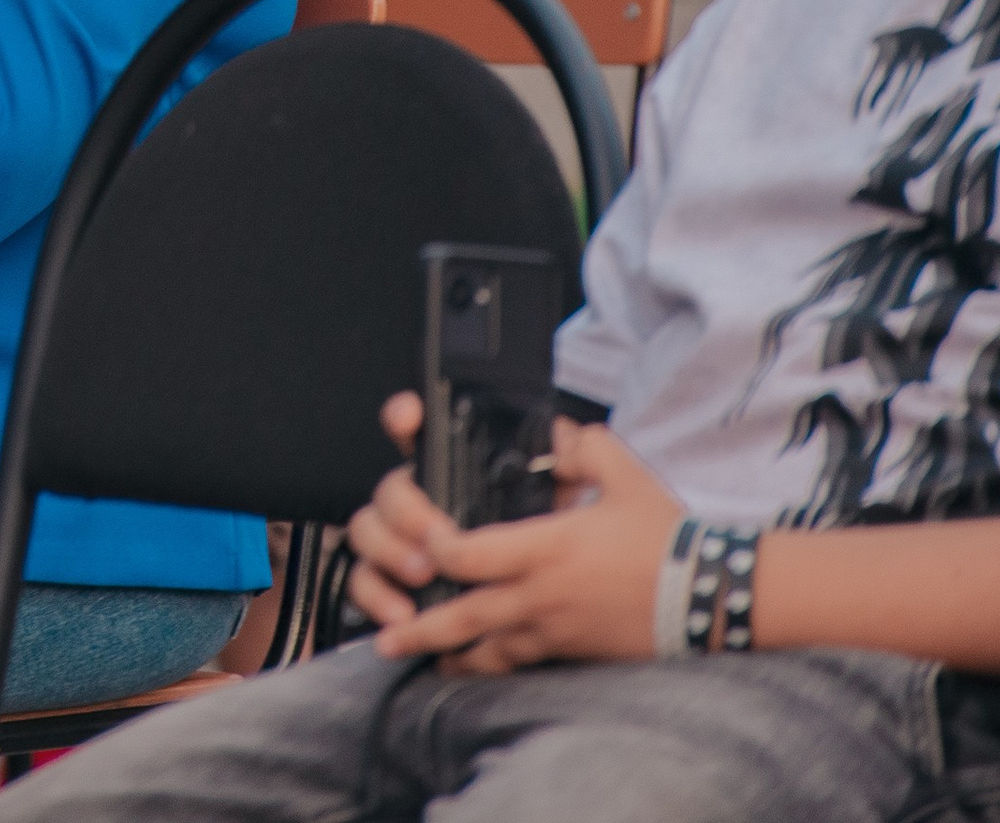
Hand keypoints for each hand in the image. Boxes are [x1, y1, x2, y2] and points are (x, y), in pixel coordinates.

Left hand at [347, 393, 680, 674]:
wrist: (712, 597)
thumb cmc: (665, 536)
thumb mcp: (623, 471)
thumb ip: (580, 443)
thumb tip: (555, 431)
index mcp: (547, 546)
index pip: (471, 556)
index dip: (437, 551)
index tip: (421, 543)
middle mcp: (542, 593)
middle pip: (467, 614)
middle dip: (421, 624)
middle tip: (386, 634)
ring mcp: (555, 628)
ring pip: (488, 648)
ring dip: (447, 651)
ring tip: (412, 654)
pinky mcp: (571, 650)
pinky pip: (519, 662)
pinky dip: (487, 666)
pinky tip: (465, 667)